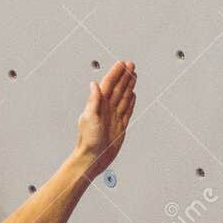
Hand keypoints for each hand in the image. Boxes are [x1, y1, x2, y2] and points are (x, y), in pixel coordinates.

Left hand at [74, 59, 136, 179]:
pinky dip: (130, 101)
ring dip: (128, 85)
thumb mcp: (89, 118)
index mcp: (99, 105)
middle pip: (118, 88)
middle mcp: (107, 109)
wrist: (93, 158)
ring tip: (134, 75)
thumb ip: (93, 101)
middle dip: (125, 76)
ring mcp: (114, 116)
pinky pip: (127, 110)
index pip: (109, 84)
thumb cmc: (88, 141)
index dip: (115, 73)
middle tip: (131, 65)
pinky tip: (132, 95)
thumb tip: (94, 84)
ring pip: (124, 97)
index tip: (122, 64)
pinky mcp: (120, 125)